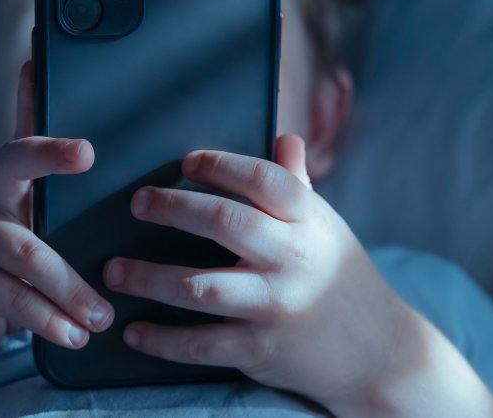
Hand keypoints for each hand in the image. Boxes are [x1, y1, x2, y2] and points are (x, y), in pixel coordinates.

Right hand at [0, 61, 113, 369]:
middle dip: (49, 150)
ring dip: (71, 287)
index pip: (26, 134)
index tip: (38, 60)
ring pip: (26, 250)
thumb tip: (136, 207)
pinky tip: (74, 336)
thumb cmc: (4, 278)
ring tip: (102, 316)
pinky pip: (10, 295)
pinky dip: (47, 319)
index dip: (30, 95)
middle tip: (87, 152)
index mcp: (13, 189)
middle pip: (13, 160)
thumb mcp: (35, 244)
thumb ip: (66, 223)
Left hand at [103, 134, 411, 410]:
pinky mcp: (261, 351)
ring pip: (200, 287)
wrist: (380, 354)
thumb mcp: (327, 229)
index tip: (185, 162)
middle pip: (226, 223)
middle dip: (174, 208)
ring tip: (112, 271)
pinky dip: (162, 340)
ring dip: (149, 278)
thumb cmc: (343, 278)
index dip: (221, 166)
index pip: (264, 180)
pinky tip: (133, 331)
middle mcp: (293, 260)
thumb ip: (297, 186)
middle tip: (136, 202)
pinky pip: (201, 344)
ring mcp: (275, 307)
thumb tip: (285, 138)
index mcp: (309, 221)